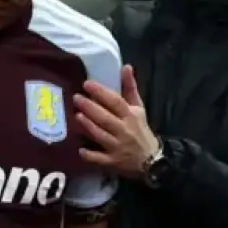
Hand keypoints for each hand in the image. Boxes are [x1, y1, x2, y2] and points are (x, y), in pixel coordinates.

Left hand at [74, 64, 159, 178]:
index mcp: (130, 116)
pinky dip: (91, 155)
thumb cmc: (140, 130)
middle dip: (90, 107)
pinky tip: (80, 150)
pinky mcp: (113, 161)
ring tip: (77, 116)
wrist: (151, 159)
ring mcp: (118, 147)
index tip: (87, 84)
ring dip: (89, 126)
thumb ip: (130, 88)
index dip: (101, 92)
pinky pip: (100, 159)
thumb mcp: (138, 108)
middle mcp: (124, 130)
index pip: (115, 102)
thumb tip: (126, 66)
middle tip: (76, 98)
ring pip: (101, 135)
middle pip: (106, 118)